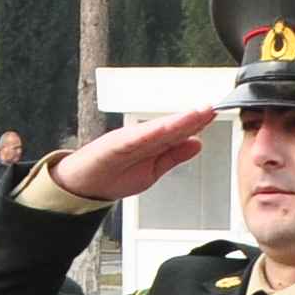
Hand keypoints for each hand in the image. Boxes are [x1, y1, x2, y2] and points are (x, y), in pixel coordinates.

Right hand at [44, 107, 217, 205]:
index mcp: (150, 144)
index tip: (214, 114)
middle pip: (170, 127)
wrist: (81, 186)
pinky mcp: (113, 146)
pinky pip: (135, 139)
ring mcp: (127, 140)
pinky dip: (151, 132)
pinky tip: (166, 127)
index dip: (196, 123)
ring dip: (176, 121)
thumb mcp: (152, 171)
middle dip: (191, 118)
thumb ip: (173, 157)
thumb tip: (198, 143)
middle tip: (212, 108)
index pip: (177, 132)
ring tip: (197, 113)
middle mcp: (140, 137)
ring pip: (157, 129)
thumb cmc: (112, 176)